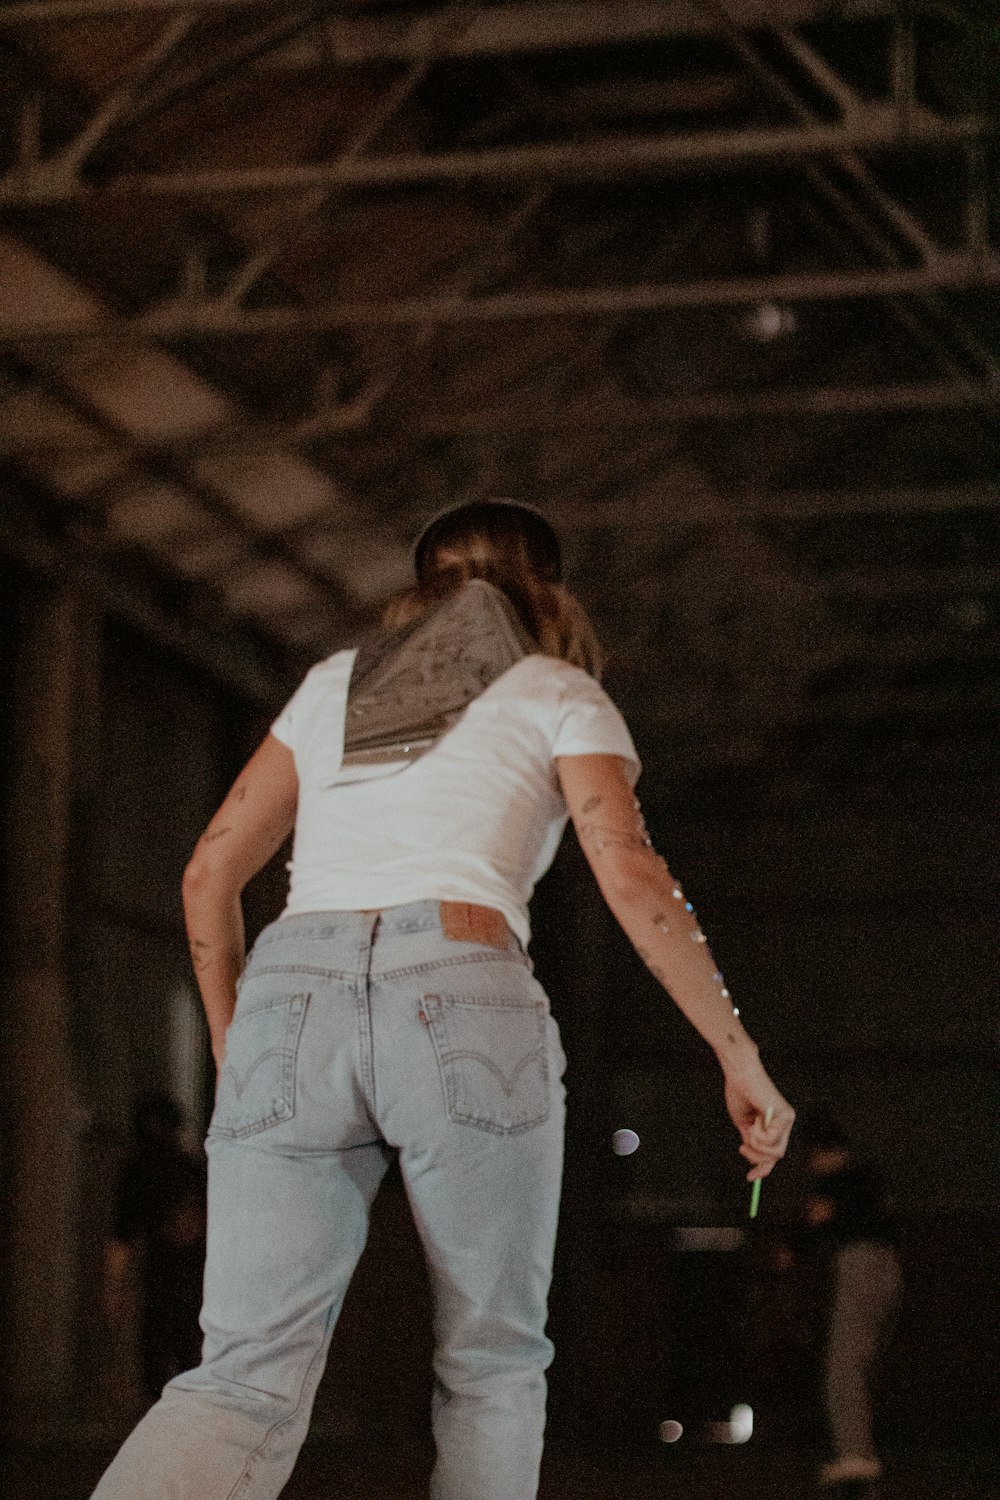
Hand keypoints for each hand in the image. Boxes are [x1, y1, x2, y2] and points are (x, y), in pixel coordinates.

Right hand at [722, 1059, 793, 1180]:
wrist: (739, 1075)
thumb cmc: (739, 1094)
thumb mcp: (745, 1125)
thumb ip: (753, 1142)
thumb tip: (757, 1165)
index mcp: (774, 1125)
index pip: (774, 1153)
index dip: (763, 1169)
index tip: (750, 1178)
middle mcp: (784, 1123)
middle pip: (776, 1156)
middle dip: (757, 1158)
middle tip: (742, 1148)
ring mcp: (787, 1120)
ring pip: (775, 1152)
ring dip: (756, 1146)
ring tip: (748, 1129)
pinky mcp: (786, 1117)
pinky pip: (771, 1141)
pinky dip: (758, 1136)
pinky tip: (755, 1120)